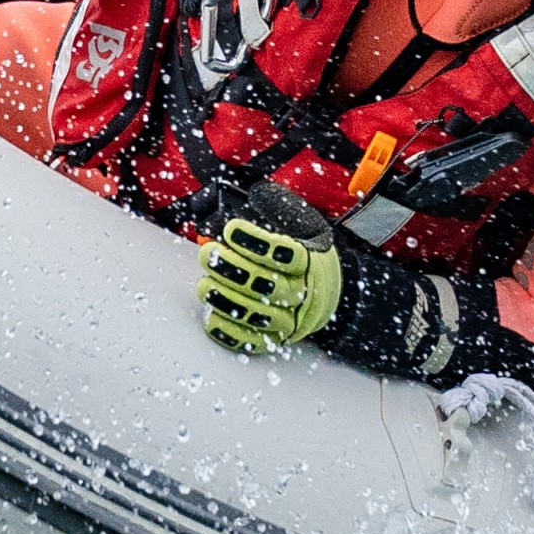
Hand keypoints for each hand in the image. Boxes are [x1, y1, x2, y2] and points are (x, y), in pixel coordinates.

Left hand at [200, 217, 341, 353]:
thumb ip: (278, 209)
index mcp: (311, 260)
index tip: (231, 230)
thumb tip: (255, 193)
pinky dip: (231, 332)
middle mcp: (304, 292)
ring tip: (205, 286)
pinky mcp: (278, 338)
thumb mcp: (301, 225)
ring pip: (261, 315)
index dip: (256, 243)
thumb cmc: (304, 253)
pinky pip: (254, 341)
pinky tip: (212, 317)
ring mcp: (292, 318)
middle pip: (269, 285)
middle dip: (233, 269)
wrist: (328, 291)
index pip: (286, 253)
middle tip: (208, 254)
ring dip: (228, 300)